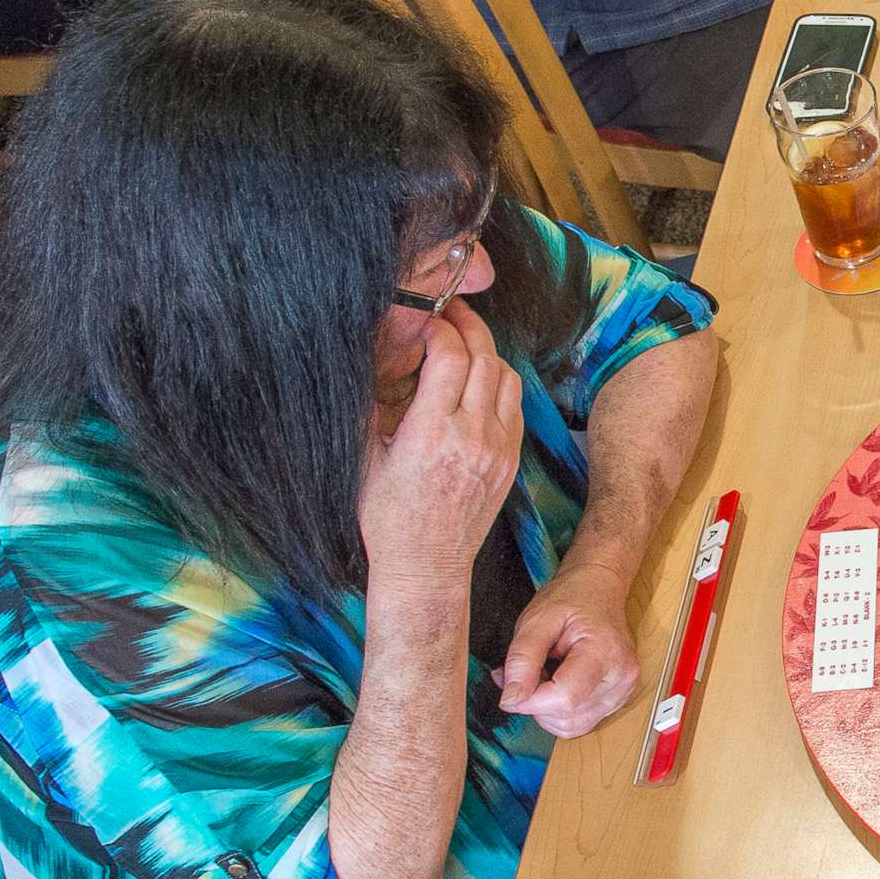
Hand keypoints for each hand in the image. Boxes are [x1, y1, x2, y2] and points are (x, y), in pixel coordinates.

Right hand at [360, 299, 522, 582]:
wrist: (427, 566)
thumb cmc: (387, 516)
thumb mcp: (364, 458)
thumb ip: (372, 405)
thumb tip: (374, 358)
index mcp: (430, 432)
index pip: (450, 356)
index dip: (439, 328)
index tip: (425, 322)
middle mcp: (471, 435)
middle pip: (484, 357)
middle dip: (468, 326)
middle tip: (451, 312)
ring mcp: (498, 447)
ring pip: (506, 377)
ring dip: (487, 351)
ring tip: (466, 341)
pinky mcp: (511, 459)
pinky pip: (515, 404)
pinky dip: (499, 382)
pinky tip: (480, 378)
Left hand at [500, 562, 642, 738]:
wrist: (600, 589)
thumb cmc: (572, 598)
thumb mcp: (536, 619)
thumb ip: (522, 659)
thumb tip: (512, 698)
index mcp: (605, 652)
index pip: (564, 699)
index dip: (529, 701)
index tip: (510, 686)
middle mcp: (621, 677)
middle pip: (567, 717)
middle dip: (535, 703)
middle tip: (528, 671)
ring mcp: (623, 690)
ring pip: (572, 726)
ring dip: (547, 710)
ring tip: (546, 675)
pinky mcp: (617, 699)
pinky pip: (580, 722)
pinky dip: (560, 711)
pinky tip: (558, 684)